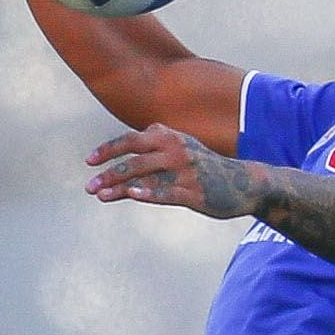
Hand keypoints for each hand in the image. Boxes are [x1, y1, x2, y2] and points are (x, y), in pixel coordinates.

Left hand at [87, 125, 251, 217]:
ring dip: (120, 186)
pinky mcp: (194, 192)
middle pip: (134, 159)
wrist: (244, 184)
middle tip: (89, 186)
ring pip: (146, 177)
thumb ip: (158, 144)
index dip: (109, 150)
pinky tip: (133, 196)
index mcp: (170, 138)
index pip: (132, 140)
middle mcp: (175, 150)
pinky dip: (149, 193)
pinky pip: (167, 192)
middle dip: (109, 173)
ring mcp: (185, 171)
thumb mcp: (184, 148)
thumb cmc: (207, 168)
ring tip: (100, 195)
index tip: (89, 161)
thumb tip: (138, 141)